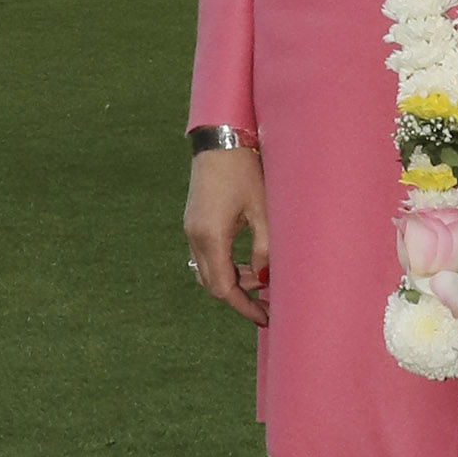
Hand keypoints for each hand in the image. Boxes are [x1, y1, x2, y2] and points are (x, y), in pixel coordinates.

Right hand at [184, 142, 269, 322]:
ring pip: (208, 272)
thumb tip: (264, 277)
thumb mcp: (262, 210)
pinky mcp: (194, 222)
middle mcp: (195, 237)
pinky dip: (225, 266)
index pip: (224, 288)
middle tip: (266, 303)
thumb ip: (264, 248)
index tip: (265, 317)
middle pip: (213, 285)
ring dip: (232, 281)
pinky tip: (246, 261)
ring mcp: (191, 230)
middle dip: (240, 297)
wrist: (219, 139)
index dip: (244, 306)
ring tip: (261, 278)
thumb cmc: (243, 170)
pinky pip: (205, 256)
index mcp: (211, 237)